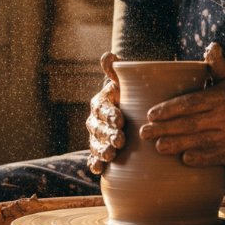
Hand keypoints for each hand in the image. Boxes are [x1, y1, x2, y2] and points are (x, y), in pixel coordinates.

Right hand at [86, 52, 123, 174]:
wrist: (132, 112)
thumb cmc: (129, 95)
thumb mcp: (124, 83)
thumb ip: (116, 72)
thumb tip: (109, 56)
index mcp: (100, 103)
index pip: (102, 108)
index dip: (110, 114)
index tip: (120, 119)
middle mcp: (95, 121)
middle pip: (98, 129)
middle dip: (107, 135)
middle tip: (119, 140)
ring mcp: (96, 138)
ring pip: (95, 144)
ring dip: (101, 150)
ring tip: (110, 155)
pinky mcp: (99, 151)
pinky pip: (93, 158)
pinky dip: (94, 164)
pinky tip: (99, 169)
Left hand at [139, 43, 224, 166]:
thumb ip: (217, 64)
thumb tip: (212, 46)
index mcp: (220, 97)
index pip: (191, 103)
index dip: (170, 109)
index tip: (151, 114)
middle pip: (190, 124)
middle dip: (165, 129)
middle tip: (144, 132)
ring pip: (199, 142)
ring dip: (177, 145)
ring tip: (157, 146)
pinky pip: (213, 157)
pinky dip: (199, 159)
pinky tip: (183, 159)